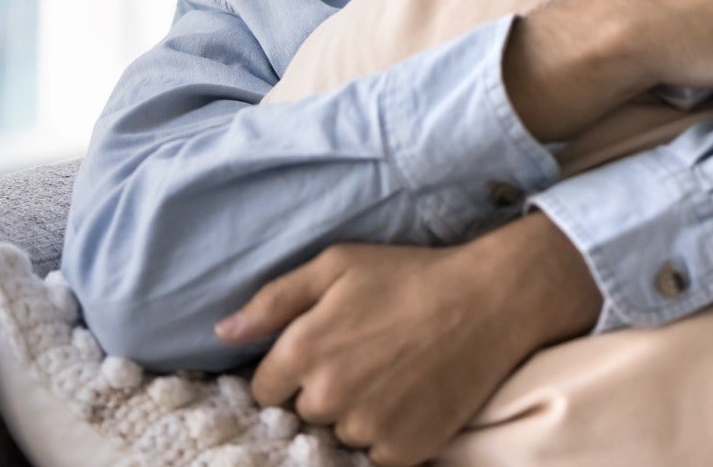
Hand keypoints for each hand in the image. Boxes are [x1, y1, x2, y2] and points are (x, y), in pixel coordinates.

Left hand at [214, 213, 599, 465]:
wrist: (488, 300)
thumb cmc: (410, 275)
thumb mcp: (337, 265)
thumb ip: (274, 300)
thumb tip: (224, 332)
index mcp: (302, 350)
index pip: (265, 389)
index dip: (290, 372)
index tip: (321, 355)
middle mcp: (327, 395)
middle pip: (302, 414)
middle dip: (324, 392)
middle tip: (365, 360)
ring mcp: (366, 426)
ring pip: (340, 436)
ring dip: (357, 416)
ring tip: (392, 376)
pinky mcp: (403, 449)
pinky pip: (376, 456)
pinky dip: (388, 435)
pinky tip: (409, 398)